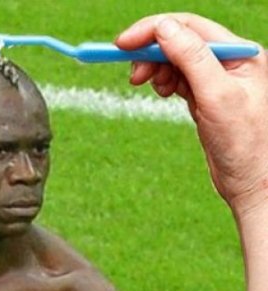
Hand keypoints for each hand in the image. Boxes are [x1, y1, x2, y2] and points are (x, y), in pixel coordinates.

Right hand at [116, 13, 267, 215]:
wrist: (249, 181)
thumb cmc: (244, 144)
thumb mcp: (217, 96)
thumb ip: (192, 58)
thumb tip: (163, 28)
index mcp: (239, 53)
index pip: (188, 27)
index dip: (152, 31)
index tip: (122, 44)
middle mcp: (228, 61)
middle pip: (178, 41)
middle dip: (150, 52)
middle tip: (132, 75)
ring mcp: (214, 79)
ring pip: (174, 60)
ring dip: (154, 67)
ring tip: (145, 85)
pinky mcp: (203, 97)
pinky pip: (176, 78)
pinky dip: (162, 81)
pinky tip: (160, 92)